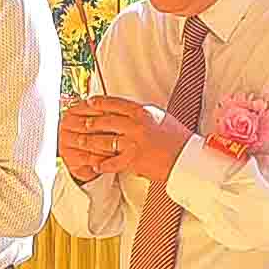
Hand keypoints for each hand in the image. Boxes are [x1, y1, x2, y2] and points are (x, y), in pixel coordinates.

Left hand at [62, 95, 189, 183]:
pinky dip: (103, 165)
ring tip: (81, 143)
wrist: (188, 158)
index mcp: (143, 112)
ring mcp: (133, 143)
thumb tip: (128, 112)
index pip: (115, 103)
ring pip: (104, 141)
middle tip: (81, 123)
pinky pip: (112, 162)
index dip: (99, 103)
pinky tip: (96, 166)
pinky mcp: (133, 160)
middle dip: (91, 123)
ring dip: (90, 142)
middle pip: (105, 121)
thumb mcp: (161, 118)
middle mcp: (136, 125)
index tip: (89, 102)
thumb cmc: (179, 139)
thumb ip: (142, 114)